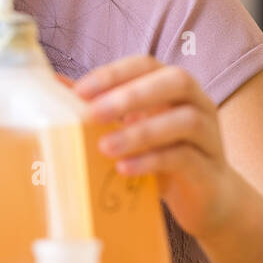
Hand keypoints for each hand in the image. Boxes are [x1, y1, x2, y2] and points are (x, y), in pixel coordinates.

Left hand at [57, 56, 244, 241]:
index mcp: (172, 87)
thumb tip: (53, 84)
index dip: (114, 74)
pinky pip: (185, 157)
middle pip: (175, 81)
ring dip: (141, 132)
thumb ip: (99, 106)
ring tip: (105, 147)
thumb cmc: (162, 155)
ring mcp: (209, 134)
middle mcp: (196, 102)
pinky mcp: (209, 167)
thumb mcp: (130, 128)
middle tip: (93, 115)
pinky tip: (125, 169)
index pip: (146, 65)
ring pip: (184, 121)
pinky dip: (152, 161)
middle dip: (131, 94)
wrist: (207, 198)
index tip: (80, 91)